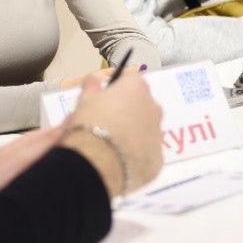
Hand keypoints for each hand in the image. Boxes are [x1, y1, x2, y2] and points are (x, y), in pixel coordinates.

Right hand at [58, 71, 162, 196]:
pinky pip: (147, 153)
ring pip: (147, 130)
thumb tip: (93, 79)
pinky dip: (136, 155)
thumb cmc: (90, 124)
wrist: (98, 163)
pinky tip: (119, 161)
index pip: (131, 80)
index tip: (105, 98)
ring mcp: (158, 135)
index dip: (117, 89)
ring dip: (133, 134)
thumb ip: (91, 86)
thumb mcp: (84, 100)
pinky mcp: (158, 160)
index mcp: (137, 88)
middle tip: (107, 122)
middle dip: (128, 111)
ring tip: (111, 145)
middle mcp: (154, 108)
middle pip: (143, 105)